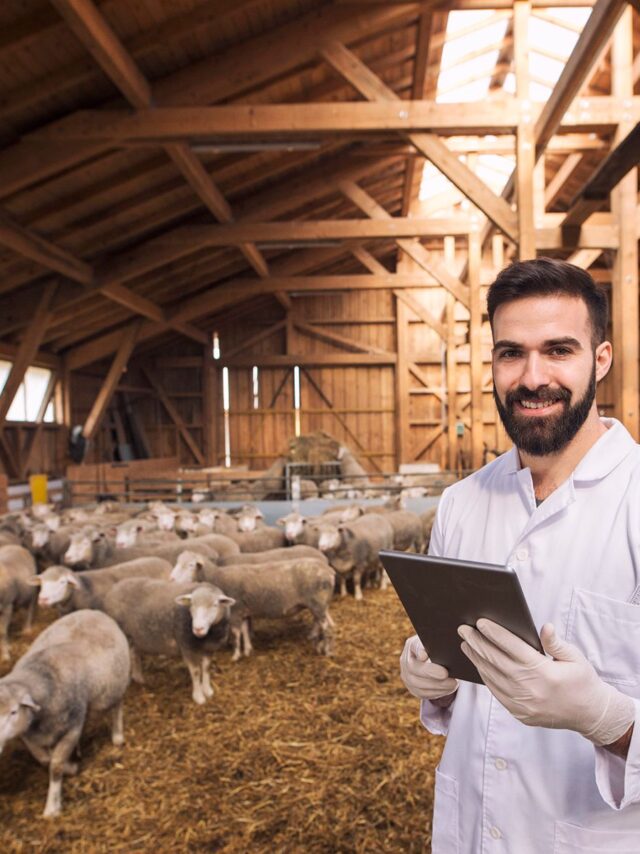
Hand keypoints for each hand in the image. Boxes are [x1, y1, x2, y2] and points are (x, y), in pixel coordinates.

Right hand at [400, 635, 458, 700]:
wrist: (434, 661)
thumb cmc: (439, 650)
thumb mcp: (439, 643)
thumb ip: (438, 645)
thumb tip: (437, 650)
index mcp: (412, 645)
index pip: (415, 646)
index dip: (419, 651)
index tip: (425, 655)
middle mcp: (405, 660)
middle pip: (413, 668)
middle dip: (430, 672)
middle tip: (446, 674)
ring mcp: (407, 676)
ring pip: (418, 684)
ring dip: (437, 685)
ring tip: (452, 683)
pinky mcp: (413, 689)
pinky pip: (423, 693)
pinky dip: (437, 692)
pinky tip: (448, 689)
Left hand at [459, 620, 634, 746]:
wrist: (590, 715)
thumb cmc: (582, 681)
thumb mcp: (575, 658)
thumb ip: (556, 643)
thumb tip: (544, 627)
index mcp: (544, 672)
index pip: (513, 648)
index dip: (495, 634)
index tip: (480, 622)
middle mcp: (530, 689)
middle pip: (496, 661)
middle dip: (477, 643)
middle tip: (463, 629)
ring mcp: (523, 704)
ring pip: (492, 677)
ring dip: (476, 659)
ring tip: (466, 644)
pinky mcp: (519, 713)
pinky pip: (496, 692)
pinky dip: (485, 676)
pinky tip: (479, 664)